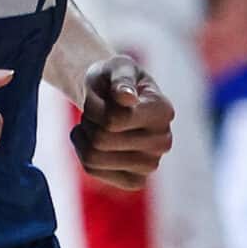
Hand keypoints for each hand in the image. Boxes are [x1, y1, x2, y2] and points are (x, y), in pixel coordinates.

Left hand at [71, 54, 173, 189]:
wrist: (114, 97)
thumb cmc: (115, 79)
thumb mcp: (117, 67)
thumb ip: (121, 80)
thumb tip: (127, 98)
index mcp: (163, 111)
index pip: (113, 120)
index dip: (95, 106)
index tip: (103, 97)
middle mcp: (163, 141)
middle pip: (101, 139)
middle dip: (89, 121)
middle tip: (98, 110)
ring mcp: (151, 164)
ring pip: (93, 157)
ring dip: (85, 136)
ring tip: (96, 124)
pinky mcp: (135, 180)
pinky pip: (93, 170)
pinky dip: (83, 151)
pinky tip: (95, 141)